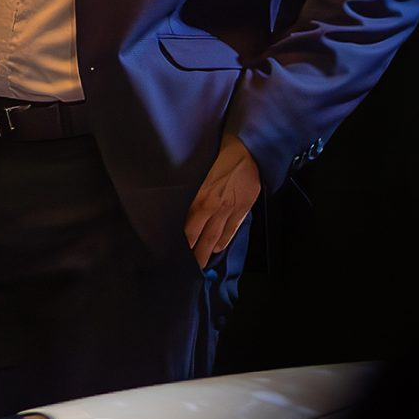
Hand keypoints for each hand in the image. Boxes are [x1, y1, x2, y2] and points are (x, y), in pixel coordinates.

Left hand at [183, 135, 260, 267]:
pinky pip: (233, 229)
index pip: (187, 230)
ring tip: (200, 265)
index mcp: (200, 200)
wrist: (247, 149)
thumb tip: (178, 207)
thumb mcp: (196, 173)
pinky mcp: (244, 208)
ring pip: (216, 237)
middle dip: (194, 256)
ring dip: (208, 252)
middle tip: (186, 269)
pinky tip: (217, 248)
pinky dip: (225, 241)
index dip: (181, 244)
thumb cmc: (217, 155)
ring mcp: (231, 210)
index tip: (172, 254)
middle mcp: (214, 209)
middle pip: (201, 238)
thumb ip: (189, 193)